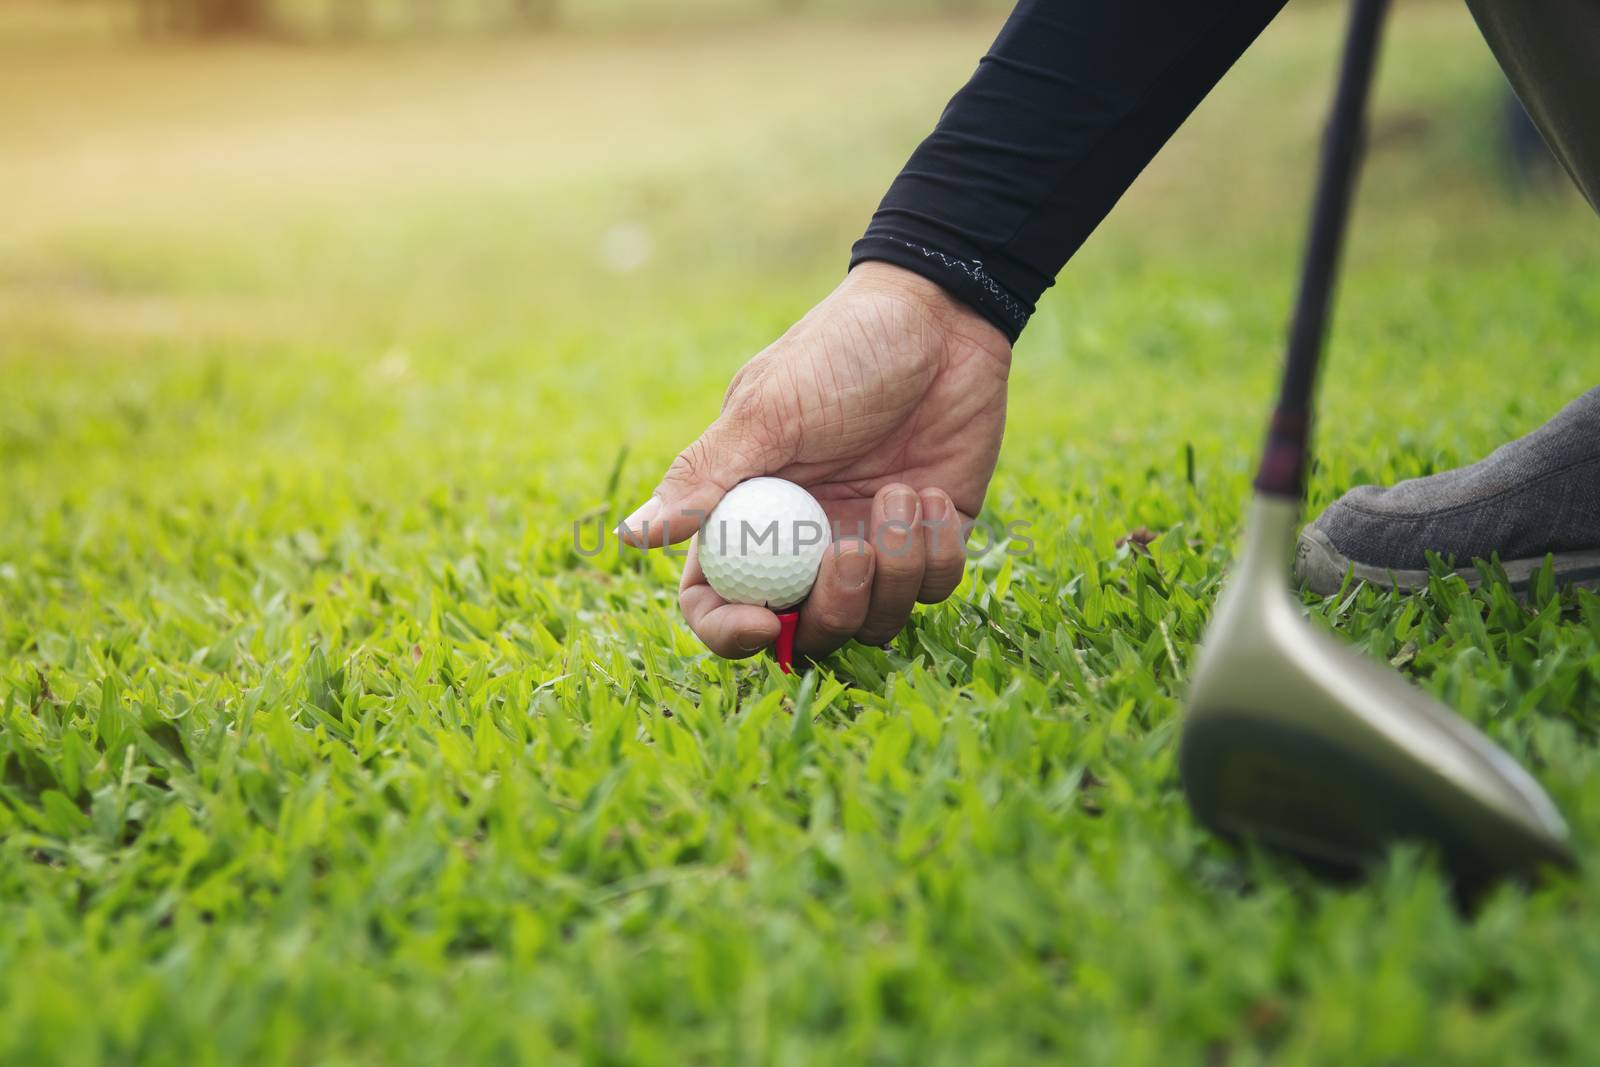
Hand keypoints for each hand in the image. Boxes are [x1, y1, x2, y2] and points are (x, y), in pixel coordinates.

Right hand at [618, 261, 1011, 659]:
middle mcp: (807, 542)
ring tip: (901, 495)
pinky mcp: (932, 536)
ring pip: (877, 620)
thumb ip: (704, 479)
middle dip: (831, 608)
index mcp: (750, 516)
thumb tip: (631, 536)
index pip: (719, 603)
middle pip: (807, 629)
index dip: (730, 632)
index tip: (763, 622)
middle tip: (850, 550)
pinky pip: (935, 587)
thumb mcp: (767, 411)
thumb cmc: (840, 350)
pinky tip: (929, 493)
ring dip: (893, 572)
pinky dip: (936, 552)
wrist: (938, 313)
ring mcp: (872, 542)